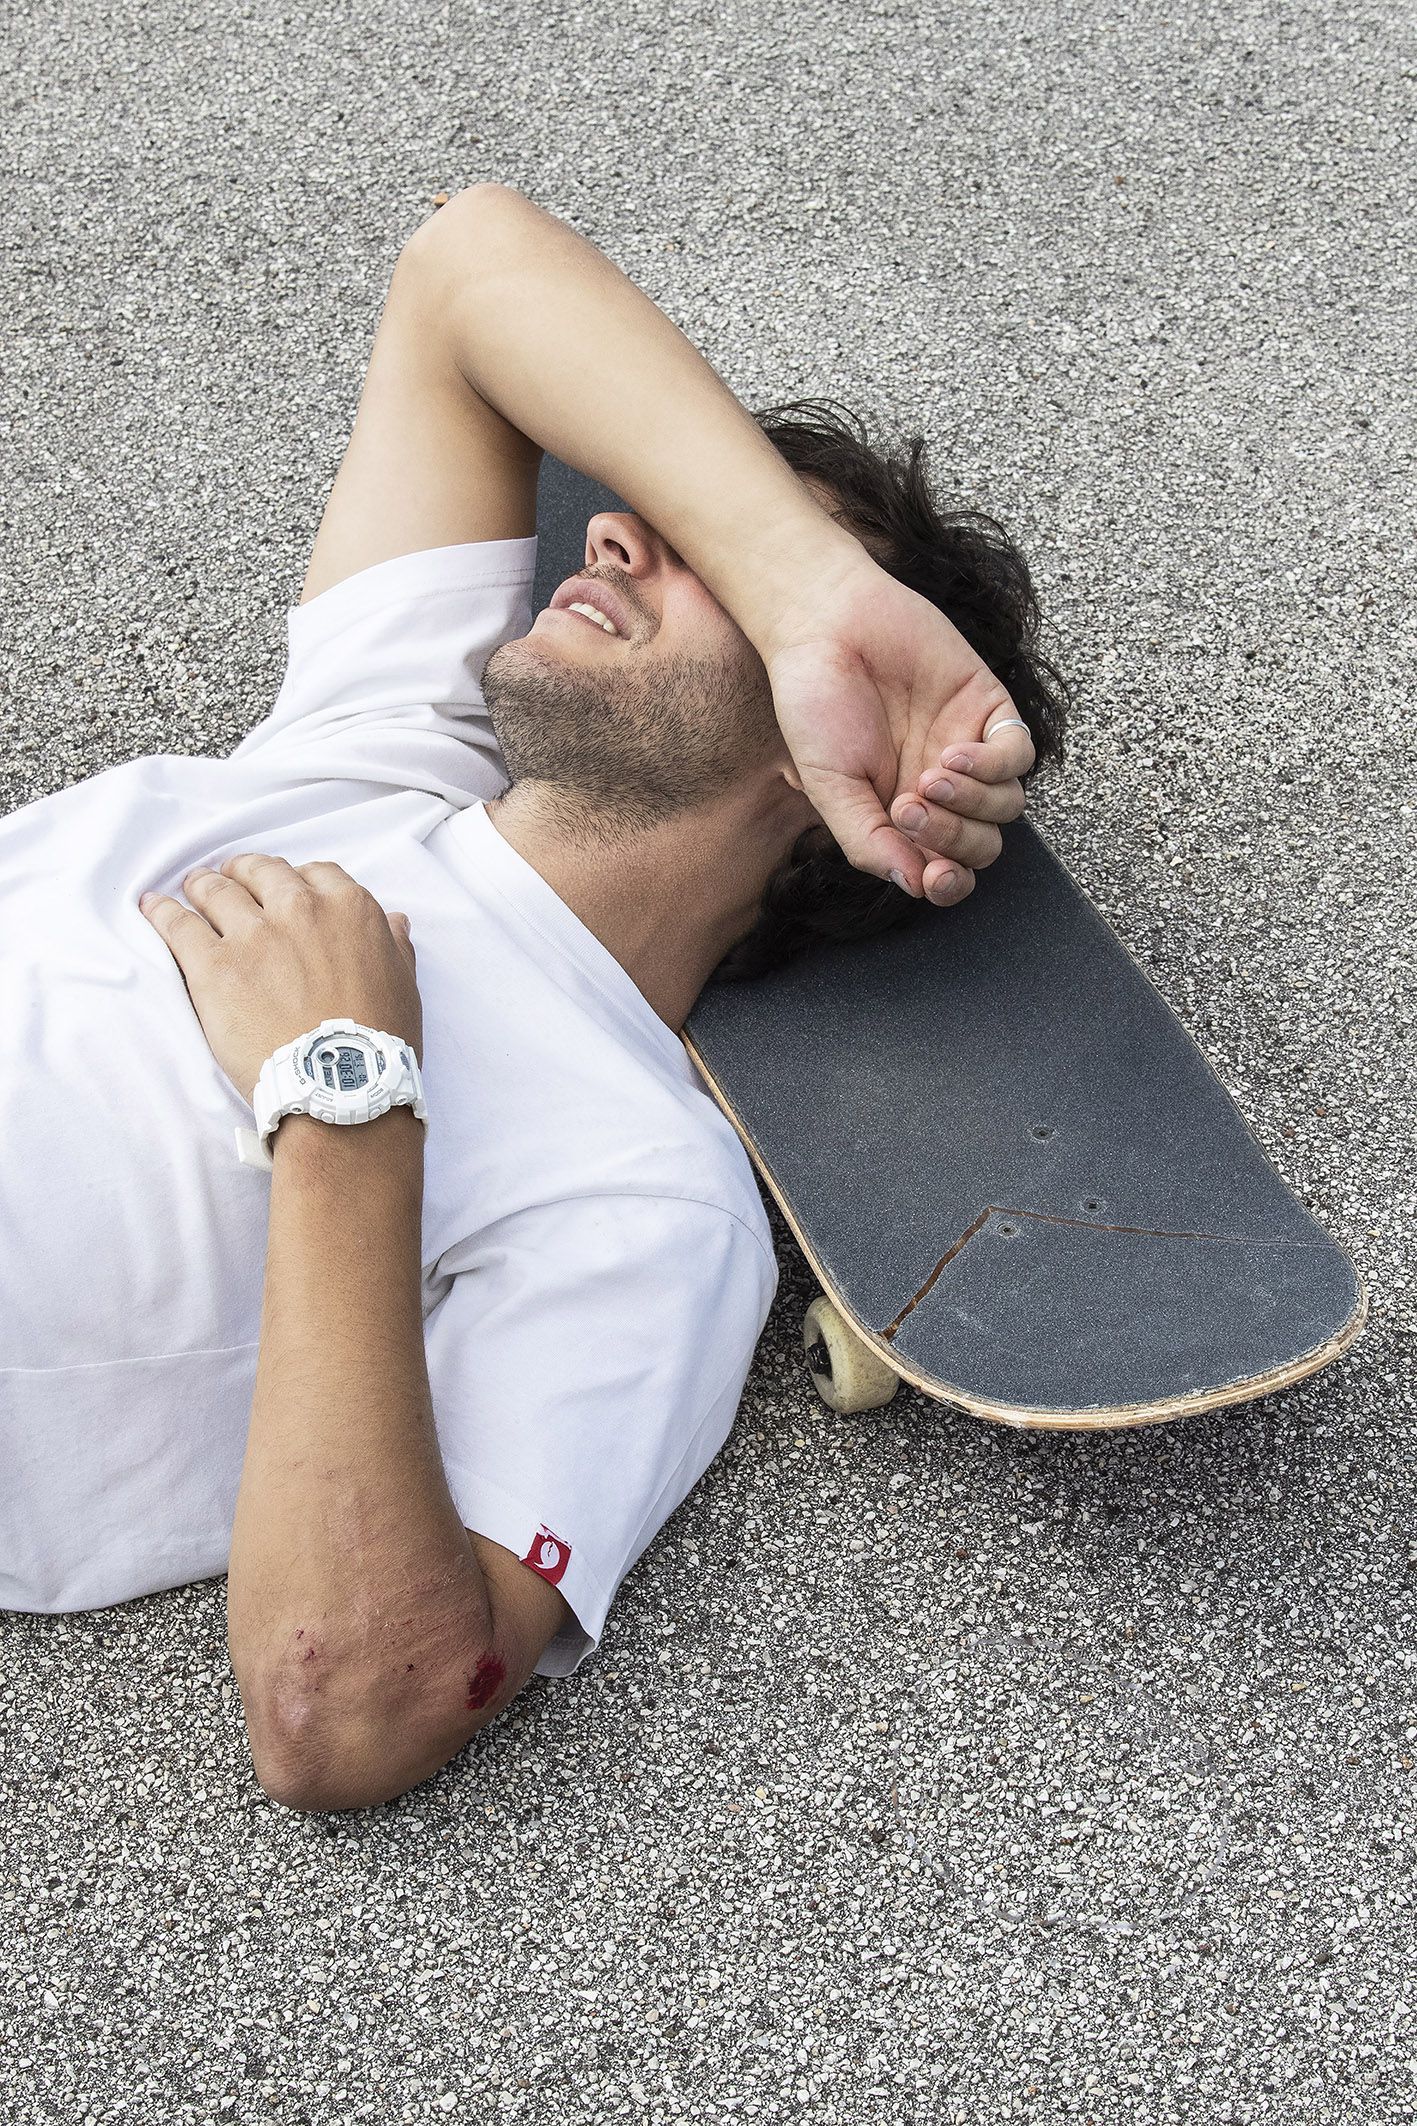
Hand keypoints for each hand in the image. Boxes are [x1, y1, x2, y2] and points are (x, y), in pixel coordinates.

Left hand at [139, 854, 421, 1105]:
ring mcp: (254, 935)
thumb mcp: (404, 987)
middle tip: (232, 883)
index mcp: (350, 910)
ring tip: (192, 890)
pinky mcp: (213, 965)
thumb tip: (393, 920)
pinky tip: (152, 907)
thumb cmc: (378, 1044)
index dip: (294, 880)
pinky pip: (177, 924)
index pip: (314, 873)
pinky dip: (162, 911)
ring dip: (202, 887)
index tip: (282, 891)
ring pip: (216, 890)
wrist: (341, 1088)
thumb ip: (393, 946)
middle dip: (244, 874)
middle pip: (261, 872)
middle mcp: (301, 909)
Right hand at [761, 552, 1035, 903]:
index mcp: (901, 815)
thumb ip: (869, 842)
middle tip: (909, 808)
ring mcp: (968, 748)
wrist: (824, 625)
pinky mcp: (988, 708)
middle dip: (954, 840)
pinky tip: (954, 756)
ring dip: (972, 805)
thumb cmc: (816, 704)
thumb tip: (915, 887)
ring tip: (927, 778)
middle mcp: (940, 789)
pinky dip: (994, 767)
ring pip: (1006, 807)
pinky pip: (1018, 756)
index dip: (948, 884)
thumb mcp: (830, 787)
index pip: (945, 869)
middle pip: (981, 844)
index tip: (933, 876)